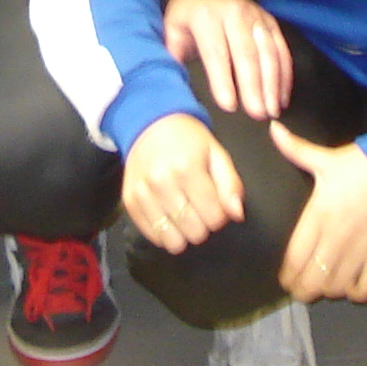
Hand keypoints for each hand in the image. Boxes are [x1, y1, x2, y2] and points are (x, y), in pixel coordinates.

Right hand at [122, 113, 242, 253]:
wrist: (149, 124)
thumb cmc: (188, 141)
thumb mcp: (216, 154)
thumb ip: (230, 184)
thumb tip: (236, 214)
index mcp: (187, 168)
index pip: (215, 218)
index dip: (220, 214)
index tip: (214, 202)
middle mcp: (162, 182)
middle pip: (195, 232)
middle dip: (203, 224)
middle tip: (198, 205)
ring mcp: (143, 194)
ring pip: (173, 241)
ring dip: (184, 232)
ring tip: (183, 212)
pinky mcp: (130, 203)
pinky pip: (153, 237)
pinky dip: (164, 232)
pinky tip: (168, 213)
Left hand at [162, 0, 290, 120]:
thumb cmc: (187, 20)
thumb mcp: (172, 31)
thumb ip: (172, 56)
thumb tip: (172, 84)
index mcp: (206, 15)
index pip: (216, 51)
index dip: (223, 79)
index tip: (228, 106)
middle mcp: (235, 12)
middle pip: (247, 53)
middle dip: (254, 85)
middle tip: (257, 114)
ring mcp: (256, 16)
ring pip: (269, 52)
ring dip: (272, 83)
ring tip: (271, 111)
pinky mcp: (270, 22)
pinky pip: (282, 49)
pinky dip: (284, 75)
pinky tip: (281, 98)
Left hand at [271, 122, 366, 302]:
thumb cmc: (364, 163)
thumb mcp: (326, 158)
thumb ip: (296, 149)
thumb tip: (273, 130)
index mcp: (319, 216)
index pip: (295, 258)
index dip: (287, 275)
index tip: (285, 279)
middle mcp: (336, 239)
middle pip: (312, 280)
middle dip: (302, 289)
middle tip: (300, 288)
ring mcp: (361, 251)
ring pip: (336, 288)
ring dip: (327, 290)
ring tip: (324, 286)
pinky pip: (365, 289)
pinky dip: (356, 293)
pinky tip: (352, 285)